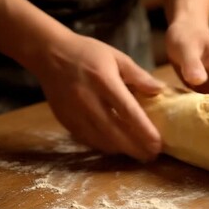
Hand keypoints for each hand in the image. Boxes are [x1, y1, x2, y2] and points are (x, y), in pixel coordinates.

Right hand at [28, 34, 163, 160]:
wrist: (49, 53)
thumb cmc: (87, 53)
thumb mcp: (117, 57)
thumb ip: (139, 75)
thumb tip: (159, 90)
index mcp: (104, 81)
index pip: (128, 112)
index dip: (144, 131)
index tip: (158, 144)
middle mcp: (88, 100)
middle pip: (115, 133)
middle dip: (136, 148)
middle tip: (152, 155)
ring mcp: (74, 113)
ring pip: (101, 140)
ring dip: (121, 150)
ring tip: (139, 153)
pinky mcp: (66, 121)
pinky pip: (88, 140)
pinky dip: (105, 146)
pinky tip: (117, 147)